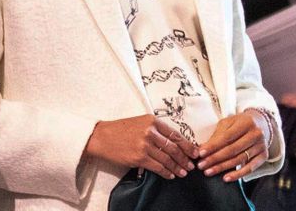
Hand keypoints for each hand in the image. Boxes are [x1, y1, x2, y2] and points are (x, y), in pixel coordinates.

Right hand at [83, 114, 197, 178]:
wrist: (101, 137)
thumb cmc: (120, 130)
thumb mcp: (140, 123)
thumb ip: (156, 130)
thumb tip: (173, 142)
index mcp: (152, 121)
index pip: (175, 134)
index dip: (187, 145)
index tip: (194, 152)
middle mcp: (150, 132)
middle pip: (174, 148)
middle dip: (185, 158)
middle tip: (191, 165)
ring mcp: (145, 145)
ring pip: (167, 159)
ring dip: (177, 167)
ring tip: (183, 172)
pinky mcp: (139, 158)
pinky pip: (158, 167)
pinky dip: (166, 172)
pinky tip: (171, 175)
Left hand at [197, 110, 268, 181]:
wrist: (260, 124)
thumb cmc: (240, 124)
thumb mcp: (228, 123)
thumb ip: (216, 136)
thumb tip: (201, 149)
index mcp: (246, 122)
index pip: (227, 137)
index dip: (213, 146)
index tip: (200, 154)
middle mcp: (256, 134)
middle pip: (232, 150)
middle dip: (215, 159)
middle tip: (201, 165)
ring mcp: (261, 146)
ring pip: (239, 159)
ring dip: (222, 167)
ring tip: (209, 171)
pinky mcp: (263, 156)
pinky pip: (250, 168)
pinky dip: (237, 175)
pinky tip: (226, 178)